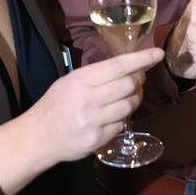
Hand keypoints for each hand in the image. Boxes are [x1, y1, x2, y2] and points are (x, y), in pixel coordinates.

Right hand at [34, 47, 163, 163]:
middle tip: (138, 79)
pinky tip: (113, 116)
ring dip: (134, 100)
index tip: (158, 54)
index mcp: (82, 80)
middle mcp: (89, 99)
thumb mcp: (70, 81)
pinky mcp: (97, 140)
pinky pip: (121, 125)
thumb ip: (96, 75)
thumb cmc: (55, 104)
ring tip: (127, 98)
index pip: (119, 66)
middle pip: (129, 85)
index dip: (141, 59)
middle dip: (139, 80)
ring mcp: (94, 121)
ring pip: (129, 106)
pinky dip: (122, 119)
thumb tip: (127, 67)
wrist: (37, 138)